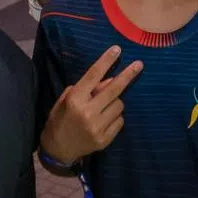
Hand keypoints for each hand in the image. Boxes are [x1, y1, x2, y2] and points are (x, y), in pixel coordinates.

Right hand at [40, 45, 142, 164]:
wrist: (58, 149)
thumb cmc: (60, 119)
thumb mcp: (67, 99)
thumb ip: (87, 88)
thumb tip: (109, 80)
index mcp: (75, 99)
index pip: (93, 75)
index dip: (106, 61)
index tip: (117, 49)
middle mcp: (87, 112)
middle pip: (113, 89)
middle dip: (128, 75)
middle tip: (139, 64)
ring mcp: (97, 127)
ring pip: (119, 105)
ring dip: (115, 101)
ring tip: (104, 106)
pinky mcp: (105, 140)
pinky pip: (120, 121)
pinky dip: (116, 117)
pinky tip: (105, 120)